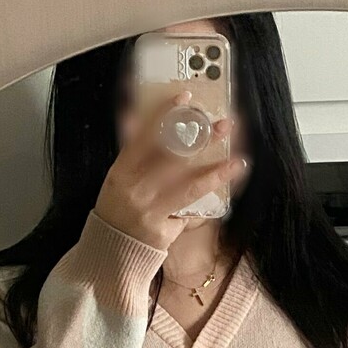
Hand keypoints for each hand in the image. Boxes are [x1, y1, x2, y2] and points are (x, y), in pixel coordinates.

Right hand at [94, 87, 249, 251]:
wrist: (110, 249)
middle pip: (172, 156)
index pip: (144, 135)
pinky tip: (228, 176)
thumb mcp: (119, 178)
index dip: (165, 114)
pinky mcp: (162, 229)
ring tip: (238, 160)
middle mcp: (134, 189)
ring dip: (216, 170)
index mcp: (121, 171)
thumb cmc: (119, 208)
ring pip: (189, 185)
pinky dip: (209, 191)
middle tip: (223, 124)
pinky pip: (190, 208)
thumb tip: (137, 117)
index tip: (185, 98)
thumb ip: (133, 153)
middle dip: (201, 137)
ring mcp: (149, 210)